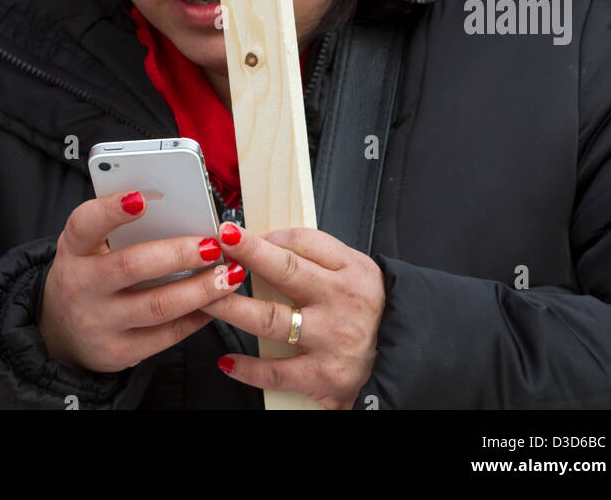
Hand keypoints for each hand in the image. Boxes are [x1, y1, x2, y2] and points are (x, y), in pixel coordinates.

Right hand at [37, 191, 248, 372]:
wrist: (62, 331)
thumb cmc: (90, 272)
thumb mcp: (90, 245)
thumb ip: (121, 227)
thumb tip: (180, 207)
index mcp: (74, 248)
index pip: (86, 224)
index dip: (111, 210)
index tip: (142, 198)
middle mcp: (81, 286)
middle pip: (131, 266)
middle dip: (178, 254)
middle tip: (213, 244)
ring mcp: (99, 323)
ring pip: (157, 306)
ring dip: (200, 290)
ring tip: (229, 275)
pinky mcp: (119, 352)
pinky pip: (166, 336)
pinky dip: (197, 317)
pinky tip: (216, 303)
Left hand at [199, 222, 384, 409]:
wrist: (404, 361)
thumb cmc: (372, 313)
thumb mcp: (356, 274)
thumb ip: (318, 258)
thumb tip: (267, 242)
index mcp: (351, 271)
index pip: (304, 243)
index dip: (266, 238)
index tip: (235, 233)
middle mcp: (342, 303)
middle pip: (286, 272)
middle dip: (248, 255)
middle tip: (218, 244)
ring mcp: (332, 341)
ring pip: (271, 320)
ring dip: (231, 308)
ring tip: (205, 298)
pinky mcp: (324, 377)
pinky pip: (277, 372)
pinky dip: (248, 368)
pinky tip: (227, 361)